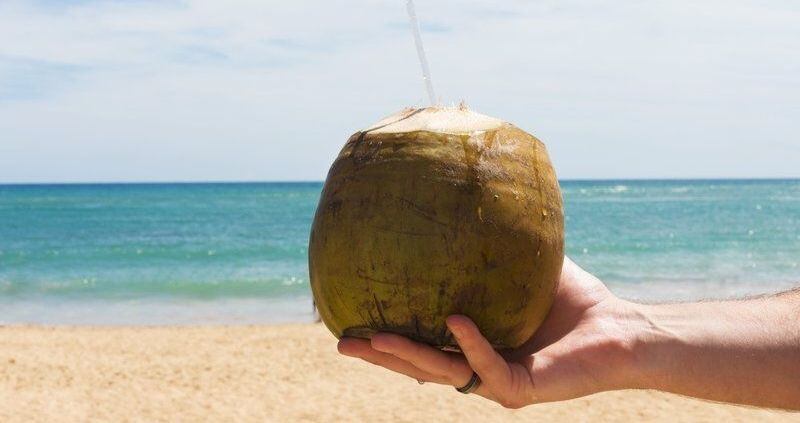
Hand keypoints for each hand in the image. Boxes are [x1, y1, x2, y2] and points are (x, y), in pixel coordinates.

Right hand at [337, 257, 637, 407]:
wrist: (621, 327)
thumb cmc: (574, 298)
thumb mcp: (521, 266)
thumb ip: (492, 246)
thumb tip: (463, 198)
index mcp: (473, 345)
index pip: (422, 344)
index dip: (387, 336)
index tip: (352, 320)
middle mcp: (478, 367)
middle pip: (418, 366)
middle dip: (379, 356)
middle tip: (340, 342)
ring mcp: (497, 381)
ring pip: (441, 373)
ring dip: (405, 357)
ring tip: (371, 339)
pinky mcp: (521, 388)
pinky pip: (487, 365)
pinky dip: (470, 343)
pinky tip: (455, 320)